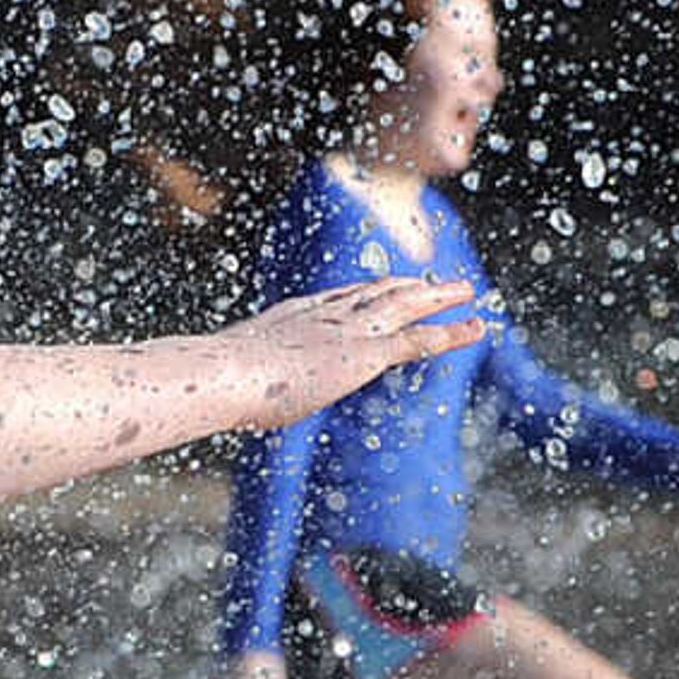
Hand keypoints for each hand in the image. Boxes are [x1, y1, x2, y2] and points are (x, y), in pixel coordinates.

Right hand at [230, 275, 481, 422]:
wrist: (226, 373)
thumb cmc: (212, 381)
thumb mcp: (219, 378)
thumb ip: (226, 381)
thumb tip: (201, 397)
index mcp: (289, 317)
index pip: (336, 298)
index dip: (362, 291)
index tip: (378, 284)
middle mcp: (324, 315)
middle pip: (375, 292)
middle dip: (405, 285)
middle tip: (428, 280)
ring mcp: (347, 331)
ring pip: (406, 305)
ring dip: (439, 296)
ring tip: (466, 291)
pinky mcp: (366, 353)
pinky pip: (420, 340)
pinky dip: (451, 333)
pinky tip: (477, 328)